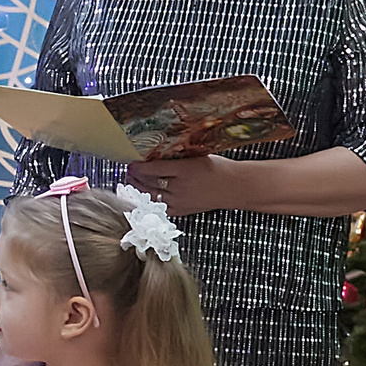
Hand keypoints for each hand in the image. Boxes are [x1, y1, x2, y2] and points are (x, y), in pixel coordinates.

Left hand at [125, 154, 244, 217]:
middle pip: (149, 183)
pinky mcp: (183, 210)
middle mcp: (180, 186)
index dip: (139, 167)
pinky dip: (150, 201)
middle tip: (128, 172)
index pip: (153, 169)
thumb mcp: (198, 156)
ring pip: (152, 196)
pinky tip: (145, 195)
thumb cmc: (220, 168)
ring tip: (133, 182)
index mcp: (184, 169)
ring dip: (139, 189)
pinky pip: (161, 207)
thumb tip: (157, 155)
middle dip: (135, 178)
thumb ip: (178, 157)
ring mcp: (180, 200)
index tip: (131, 163)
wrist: (236, 187)